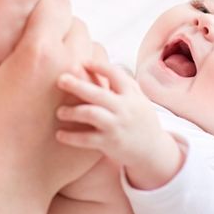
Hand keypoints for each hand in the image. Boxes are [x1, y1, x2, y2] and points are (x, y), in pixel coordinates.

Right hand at [0, 0, 103, 213]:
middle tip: (40, 46)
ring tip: (56, 70)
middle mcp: (70, 65)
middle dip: (60, 29)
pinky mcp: (98, 110)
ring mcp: (89, 89)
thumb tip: (7, 25)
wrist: (9, 179)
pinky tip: (68, 92)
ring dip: (78, 53)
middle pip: (77, 25)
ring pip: (95, 51)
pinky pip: (102, 80)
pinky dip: (89, 79)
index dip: (44, 5)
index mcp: (38, 51)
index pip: (57, 3)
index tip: (35, 15)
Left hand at [55, 58, 184, 190]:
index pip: (115, 74)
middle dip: (78, 85)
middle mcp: (125, 108)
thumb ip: (122, 83)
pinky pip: (87, 139)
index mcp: (131, 94)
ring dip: (72, 112)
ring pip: (91, 114)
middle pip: (98, 93)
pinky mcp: (110, 143)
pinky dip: (71, 137)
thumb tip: (100, 64)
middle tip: (60, 79)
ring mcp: (117, 126)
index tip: (82, 61)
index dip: (98, 66)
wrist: (154, 151)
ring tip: (59, 112)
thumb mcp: (138, 99)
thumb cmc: (141, 120)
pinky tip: (59, 134)